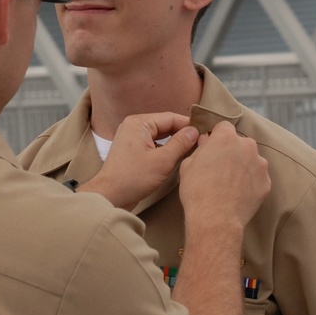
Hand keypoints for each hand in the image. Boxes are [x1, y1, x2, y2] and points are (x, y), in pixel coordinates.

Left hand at [77, 113, 199, 209]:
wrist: (110, 196)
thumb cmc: (133, 178)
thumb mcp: (163, 161)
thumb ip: (181, 143)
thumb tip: (194, 131)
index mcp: (139, 123)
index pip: (170, 118)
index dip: (189, 124)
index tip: (205, 130)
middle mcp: (133, 126)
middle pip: (165, 125)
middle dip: (182, 133)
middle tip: (201, 141)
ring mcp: (131, 138)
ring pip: (160, 136)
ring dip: (174, 142)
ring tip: (192, 149)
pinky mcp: (132, 150)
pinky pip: (153, 144)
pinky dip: (165, 149)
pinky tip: (176, 157)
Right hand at [178, 121, 269, 232]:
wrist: (216, 219)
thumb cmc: (197, 190)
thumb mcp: (188, 165)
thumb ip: (200, 148)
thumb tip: (206, 142)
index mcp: (226, 138)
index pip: (224, 127)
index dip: (216, 137)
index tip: (212, 148)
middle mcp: (247, 146)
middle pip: (240, 143)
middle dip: (232, 151)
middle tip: (220, 168)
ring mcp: (260, 164)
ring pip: (251, 160)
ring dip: (243, 166)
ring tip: (230, 184)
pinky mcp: (266, 182)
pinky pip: (257, 177)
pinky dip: (250, 183)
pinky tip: (238, 194)